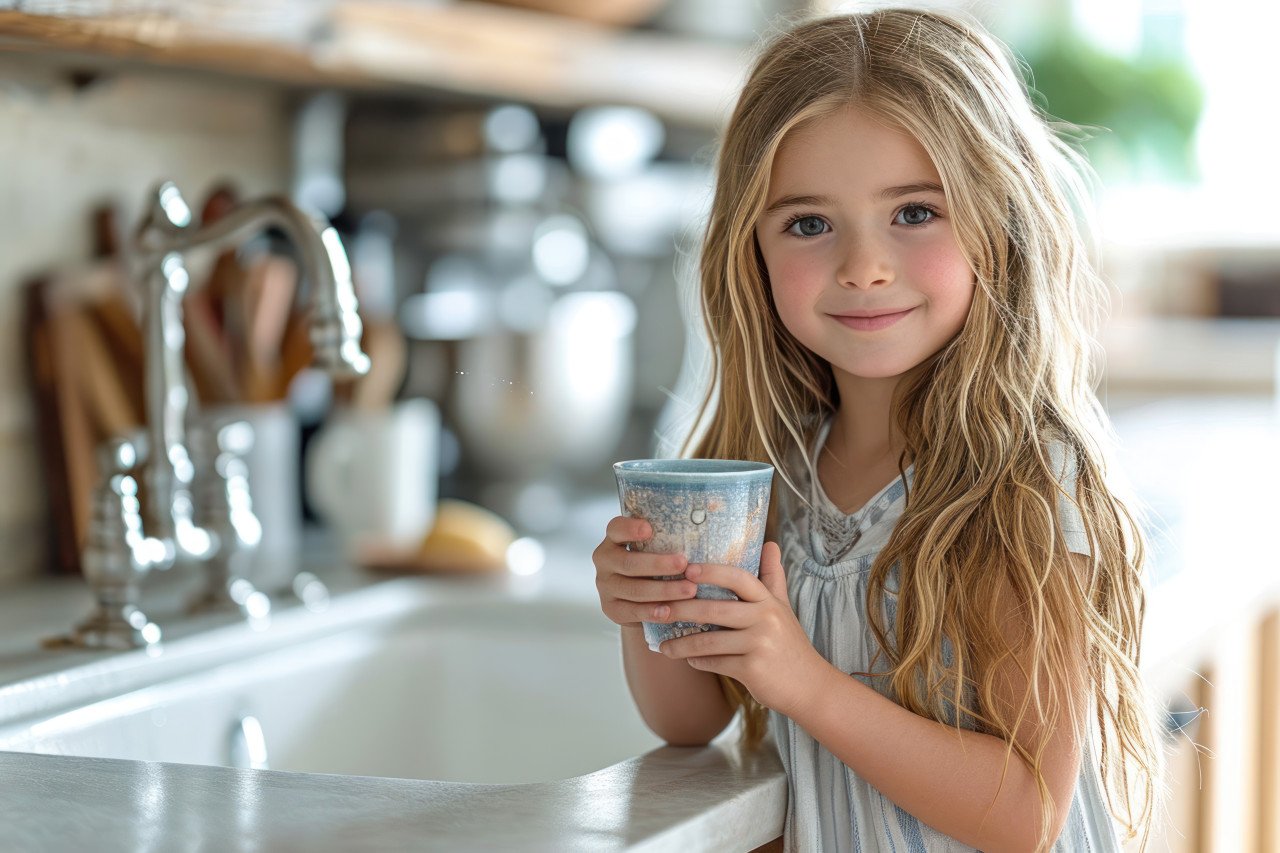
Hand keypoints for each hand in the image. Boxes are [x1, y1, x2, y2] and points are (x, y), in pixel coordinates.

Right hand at [592, 516, 700, 628]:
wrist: (641, 599)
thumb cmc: (657, 564)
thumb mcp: (659, 546)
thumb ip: (673, 533)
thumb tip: (713, 509)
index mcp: (614, 539)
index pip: (616, 528)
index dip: (630, 528)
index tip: (649, 529)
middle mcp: (605, 560)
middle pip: (628, 563)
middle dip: (658, 564)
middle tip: (684, 564)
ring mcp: (606, 586)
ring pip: (634, 589)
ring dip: (663, 590)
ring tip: (690, 590)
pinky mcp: (611, 609)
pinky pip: (631, 611)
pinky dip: (651, 612)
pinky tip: (669, 612)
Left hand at [654, 542, 833, 718]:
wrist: (810, 686)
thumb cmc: (790, 644)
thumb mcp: (783, 607)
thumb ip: (773, 577)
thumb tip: (770, 543)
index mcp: (769, 601)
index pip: (738, 577)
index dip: (711, 572)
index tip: (686, 570)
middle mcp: (766, 618)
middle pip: (715, 608)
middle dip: (682, 609)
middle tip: (658, 610)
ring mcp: (759, 644)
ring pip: (709, 640)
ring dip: (682, 644)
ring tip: (664, 647)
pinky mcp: (753, 669)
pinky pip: (715, 662)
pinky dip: (698, 662)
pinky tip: (689, 660)